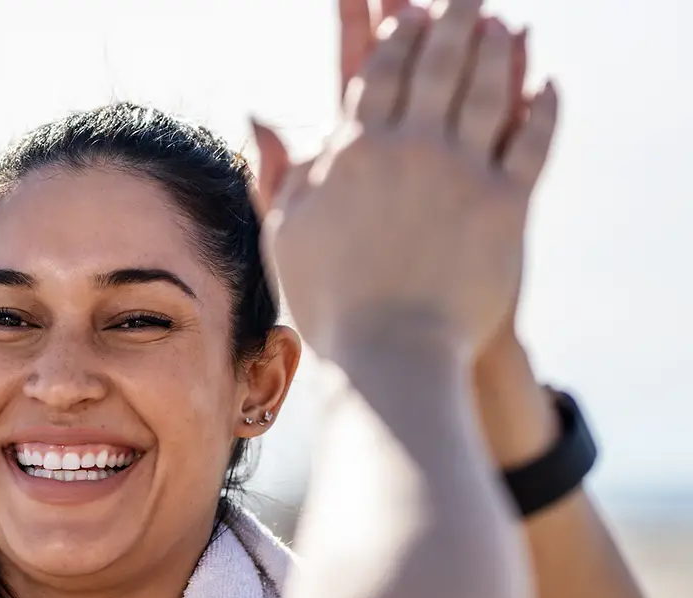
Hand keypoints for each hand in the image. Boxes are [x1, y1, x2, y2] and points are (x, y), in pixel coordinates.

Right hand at [253, 0, 558, 363]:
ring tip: (502, 23)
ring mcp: (462, 172)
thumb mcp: (287, 232)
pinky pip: (532, 140)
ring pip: (485, 89)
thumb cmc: (329, 302)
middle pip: (436, 63)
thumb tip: (260, 115)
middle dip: (451, 20)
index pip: (377, 73)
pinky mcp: (506, 203)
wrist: (391, 354)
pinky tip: (546, 85)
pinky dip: (542, 107)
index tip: (407, 13)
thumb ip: (279, 170)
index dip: (395, 36)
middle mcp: (410, 149)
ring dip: (495, 48)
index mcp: (354, 152)